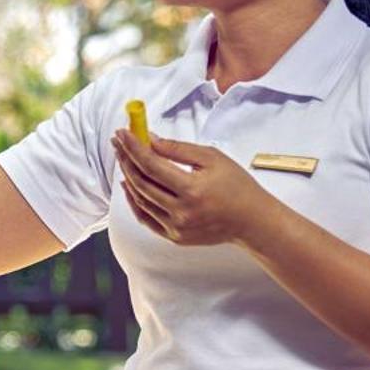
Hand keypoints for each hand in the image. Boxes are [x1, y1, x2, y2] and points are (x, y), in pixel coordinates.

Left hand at [111, 130, 272, 249]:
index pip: (151, 165)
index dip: (133, 147)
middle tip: (118, 142)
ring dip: (127, 177)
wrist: (251, 221)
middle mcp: (181, 212)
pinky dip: (134, 200)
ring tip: (123, 158)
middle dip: (126, 159)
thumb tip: (148, 139)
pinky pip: (145, 218)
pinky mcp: (174, 237)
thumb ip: (177, 148)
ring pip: (140, 200)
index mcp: (192, 190)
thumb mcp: (211, 158)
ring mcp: (176, 228)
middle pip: (140, 182)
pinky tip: (129, 184)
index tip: (122, 133)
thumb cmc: (236, 185)